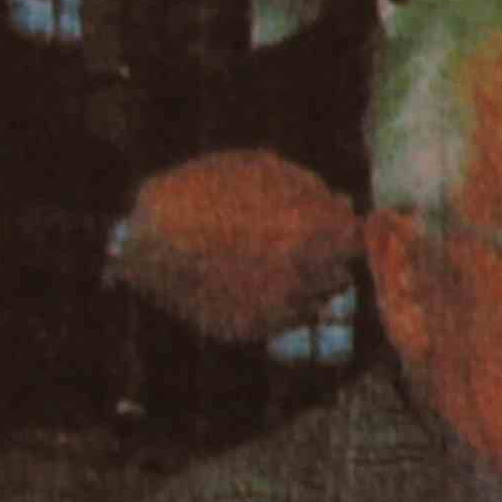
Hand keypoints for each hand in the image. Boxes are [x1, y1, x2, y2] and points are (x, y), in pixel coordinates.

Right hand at [112, 149, 359, 341]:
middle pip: (340, 275)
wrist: (144, 239)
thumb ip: (308, 187)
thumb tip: (343, 204)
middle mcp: (303, 278)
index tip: (336, 227)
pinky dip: (278, 303)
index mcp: (313, 234)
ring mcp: (276, 310)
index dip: (347, 232)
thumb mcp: (258, 169)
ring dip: (307, 283)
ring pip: (316, 301)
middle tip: (302, 245)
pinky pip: (283, 319)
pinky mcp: (250, 331)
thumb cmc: (202, 192)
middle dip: (328, 259)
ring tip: (271, 262)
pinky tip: (253, 281)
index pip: (358, 242)